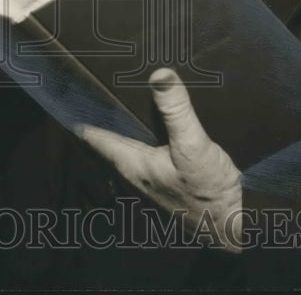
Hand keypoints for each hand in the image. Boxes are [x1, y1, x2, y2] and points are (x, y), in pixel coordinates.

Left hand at [78, 68, 243, 251]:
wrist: (233, 227)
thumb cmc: (208, 194)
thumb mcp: (194, 145)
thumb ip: (176, 110)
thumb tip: (160, 73)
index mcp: (131, 165)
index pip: (94, 138)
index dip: (82, 118)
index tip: (66, 97)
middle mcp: (133, 175)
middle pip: (105, 144)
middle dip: (98, 121)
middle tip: (88, 93)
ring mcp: (147, 182)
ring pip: (121, 151)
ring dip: (116, 132)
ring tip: (113, 107)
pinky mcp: (163, 184)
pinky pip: (139, 156)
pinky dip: (135, 141)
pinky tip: (146, 131)